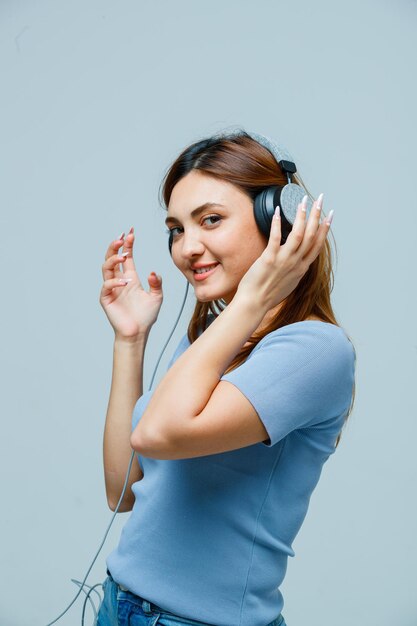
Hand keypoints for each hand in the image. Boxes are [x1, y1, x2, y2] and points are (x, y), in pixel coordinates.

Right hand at [99, 228, 162, 339]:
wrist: (138, 333)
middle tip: (121, 238)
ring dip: (113, 259)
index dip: (128, 244)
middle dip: (115, 246)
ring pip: (106, 267)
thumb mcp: (157, 297)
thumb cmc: (146, 316)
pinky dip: (114, 281)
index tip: (131, 233)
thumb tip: (154, 272)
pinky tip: (124, 282)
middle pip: (112, 258)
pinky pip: (107, 286)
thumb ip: (157, 283)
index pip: (127, 257)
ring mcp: (111, 289)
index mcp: (130, 278)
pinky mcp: (106, 298)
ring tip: (123, 256)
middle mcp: (119, 280)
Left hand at [235, 194, 332, 310]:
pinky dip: (278, 224)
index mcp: (302, 268)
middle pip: (311, 236)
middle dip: (317, 215)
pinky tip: (278, 211)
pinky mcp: (269, 259)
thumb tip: (298, 260)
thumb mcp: (290, 283)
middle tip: (320, 199)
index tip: (329, 216)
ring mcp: (283, 261)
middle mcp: (296, 263)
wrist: (255, 304)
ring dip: (301, 216)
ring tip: (303, 202)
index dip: (325, 229)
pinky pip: (276, 238)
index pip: (317, 245)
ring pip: (298, 235)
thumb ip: (295, 270)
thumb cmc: (269, 295)